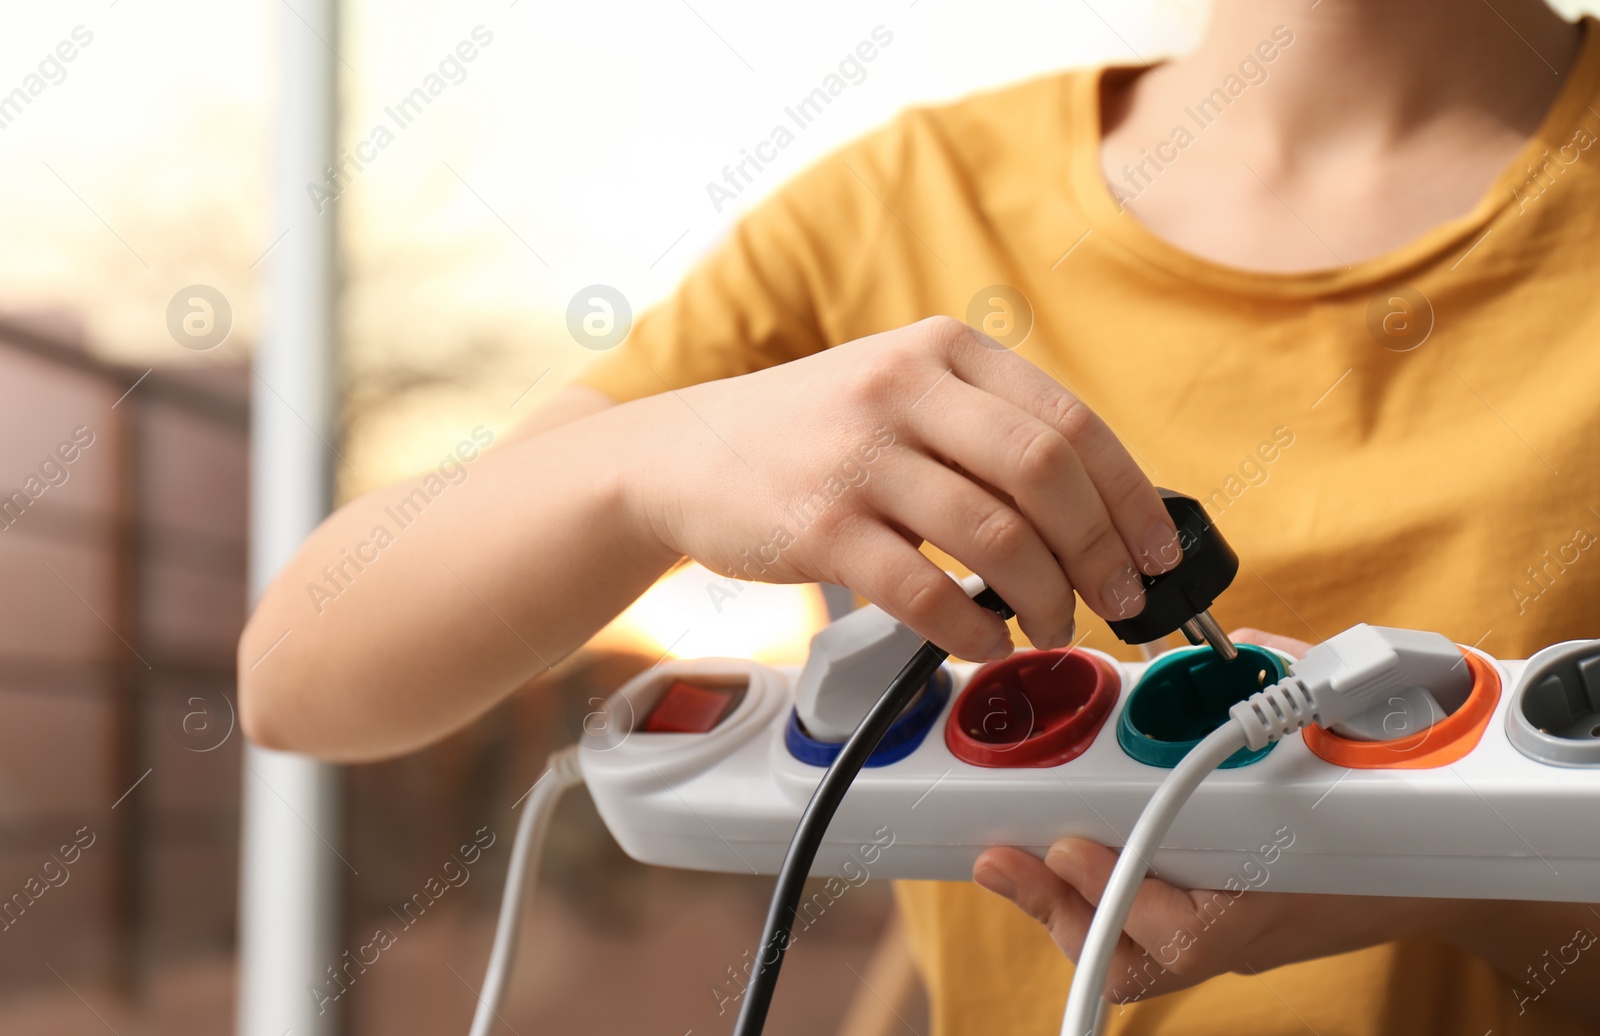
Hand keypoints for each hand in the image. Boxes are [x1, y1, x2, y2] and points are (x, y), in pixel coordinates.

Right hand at [625, 316, 1182, 660]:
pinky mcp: (817, 527)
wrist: (684, 454)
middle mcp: (902, 389)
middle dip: (1101, 554)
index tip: (1157, 554)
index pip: (1071, 423)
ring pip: (995, 537)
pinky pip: (923, 592)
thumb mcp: (900, 391)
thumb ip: (986, 431)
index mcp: (941, 350)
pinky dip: (971, 631)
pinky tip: (982, 642)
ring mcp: (857, 457)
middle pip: (1046, 476)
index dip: (1131, 499)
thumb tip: (1100, 515)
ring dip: (1043, 599)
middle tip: (1118, 603)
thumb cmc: (811, 434)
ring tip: (1050, 627)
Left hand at [971, 629, 1458, 1003]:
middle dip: (1063, 908)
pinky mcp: (1209, 933)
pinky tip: (1047, 868)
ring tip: (1009, 863)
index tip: (1070, 848)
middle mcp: (1248, 932)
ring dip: (1062, 914)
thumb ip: (1291, 686)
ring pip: (1131, 964)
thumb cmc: (1393, 802)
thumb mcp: (1354, 731)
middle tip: (1007, 857)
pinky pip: (1137, 948)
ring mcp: (1227, 941)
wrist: (1441, 866)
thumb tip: (1237, 643)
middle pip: (1141, 961)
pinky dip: (1085, 911)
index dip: (1122, 897)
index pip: (1196, 934)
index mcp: (1281, 896)